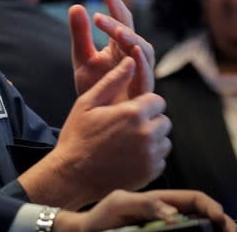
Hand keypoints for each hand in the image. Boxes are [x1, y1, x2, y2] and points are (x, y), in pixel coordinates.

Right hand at [19, 58, 170, 208]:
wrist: (72, 175)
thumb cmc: (77, 136)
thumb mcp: (87, 103)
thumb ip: (113, 81)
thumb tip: (130, 60)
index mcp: (133, 112)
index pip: (157, 100)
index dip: (144, 104)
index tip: (128, 111)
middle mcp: (146, 133)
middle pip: (163, 120)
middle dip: (149, 121)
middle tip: (126, 127)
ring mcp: (150, 155)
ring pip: (164, 140)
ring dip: (151, 139)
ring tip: (127, 142)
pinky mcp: (150, 172)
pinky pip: (161, 159)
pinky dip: (149, 157)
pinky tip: (129, 156)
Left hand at [53, 189, 236, 231]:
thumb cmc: (101, 216)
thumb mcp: (120, 203)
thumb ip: (146, 204)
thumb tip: (174, 215)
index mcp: (159, 202)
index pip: (194, 200)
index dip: (211, 208)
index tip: (222, 221)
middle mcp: (165, 216)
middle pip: (200, 217)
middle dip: (220, 223)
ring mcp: (162, 229)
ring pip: (194, 231)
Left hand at [69, 0, 154, 99]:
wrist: (97, 119)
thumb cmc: (95, 88)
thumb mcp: (82, 58)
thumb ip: (80, 34)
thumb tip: (77, 6)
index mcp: (120, 47)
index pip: (122, 21)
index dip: (116, 5)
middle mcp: (134, 58)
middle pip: (133, 34)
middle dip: (120, 23)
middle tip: (101, 18)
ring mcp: (140, 74)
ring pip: (145, 52)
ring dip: (132, 39)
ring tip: (118, 31)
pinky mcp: (142, 92)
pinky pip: (146, 75)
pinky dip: (141, 63)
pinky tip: (133, 52)